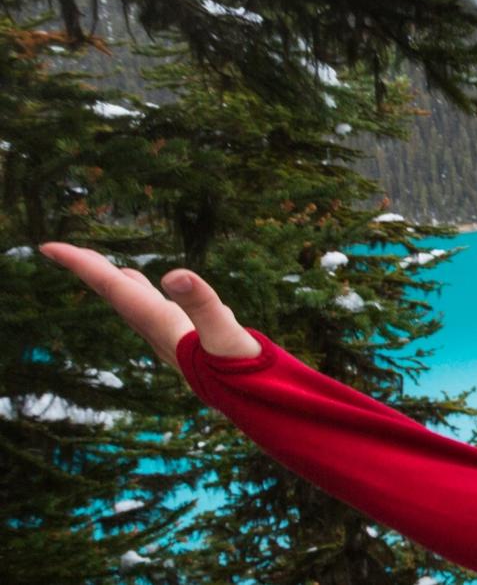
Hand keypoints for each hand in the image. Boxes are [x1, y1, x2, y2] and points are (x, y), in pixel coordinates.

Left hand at [40, 243, 260, 370]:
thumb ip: (201, 303)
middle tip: (61, 250)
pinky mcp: (188, 337)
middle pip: (115, 294)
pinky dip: (143, 292)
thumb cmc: (240, 370)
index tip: (48, 248)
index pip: (112, 288)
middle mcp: (158, 329)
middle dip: (89, 270)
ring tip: (100, 266)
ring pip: (132, 303)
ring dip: (113, 282)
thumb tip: (173, 274)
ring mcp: (172, 335)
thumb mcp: (224, 332)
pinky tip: (151, 287)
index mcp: (160, 321)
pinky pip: (154, 309)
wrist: (255, 400)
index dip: (80, 265)